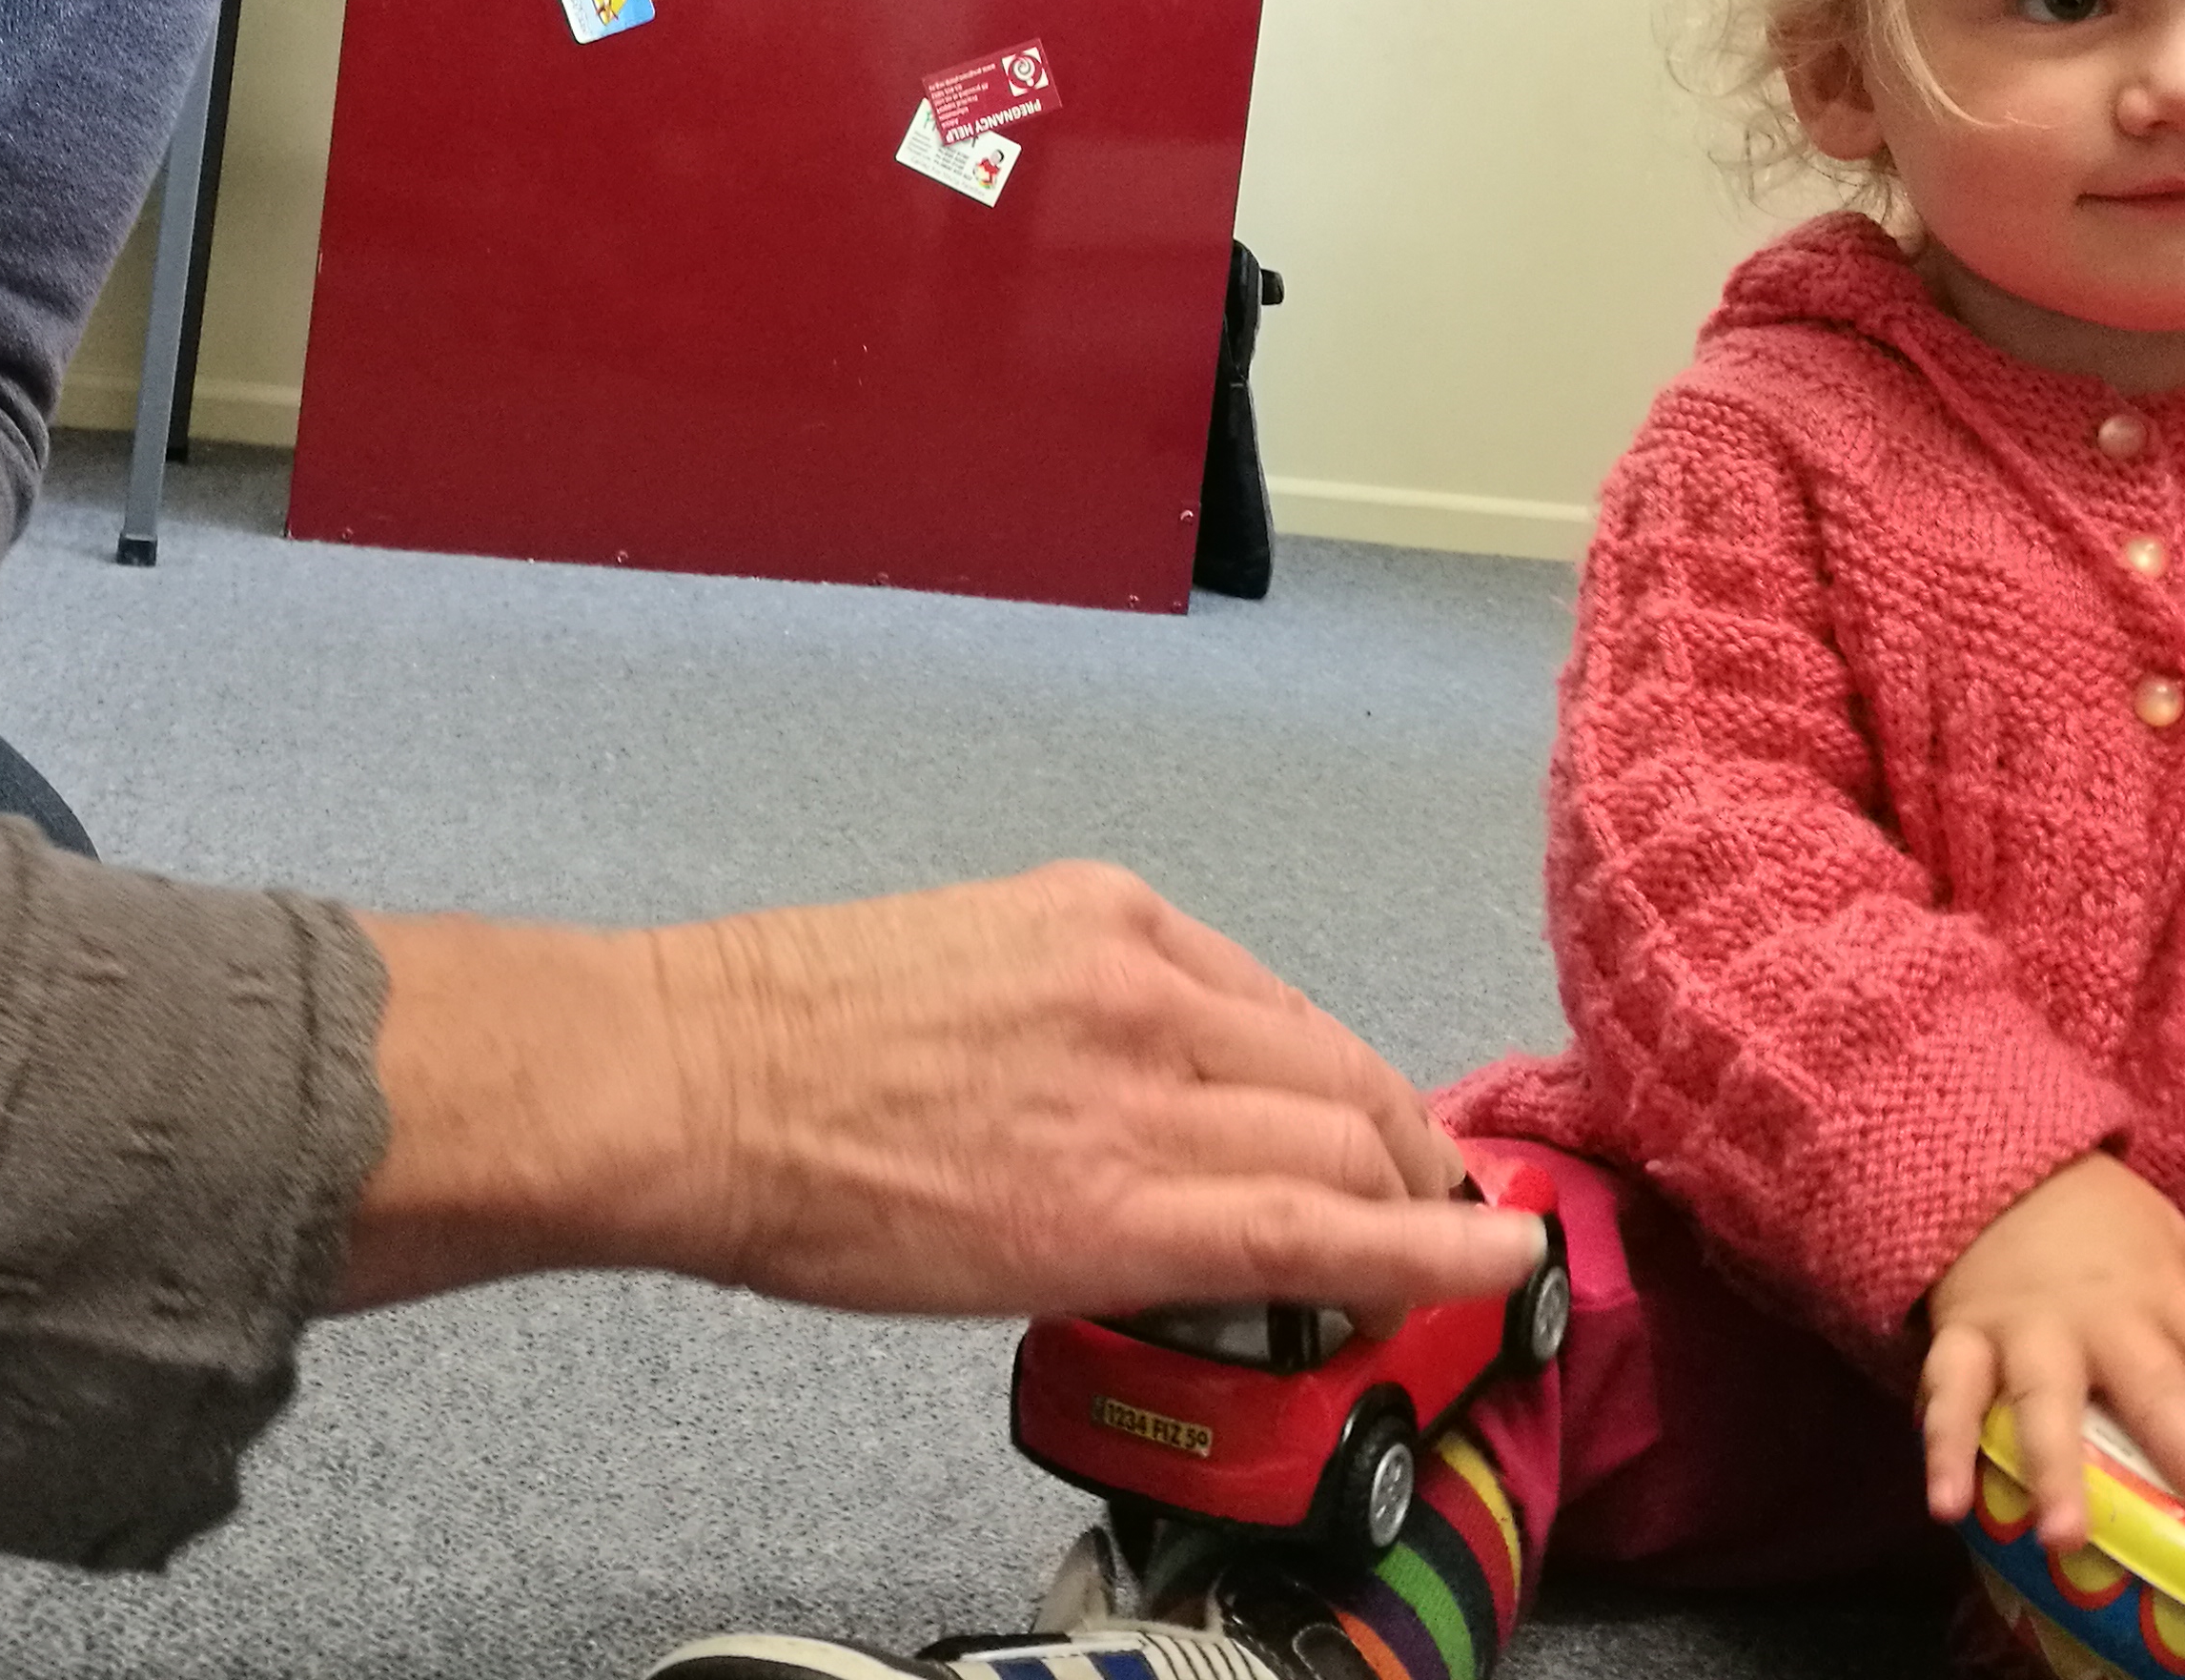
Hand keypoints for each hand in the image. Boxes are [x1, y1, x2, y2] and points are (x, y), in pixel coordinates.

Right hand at [333, 862, 1545, 1322]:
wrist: (693, 1081)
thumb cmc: (778, 1037)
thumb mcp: (960, 968)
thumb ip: (1066, 1018)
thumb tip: (1115, 1102)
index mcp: (1108, 917)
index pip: (1277, 1008)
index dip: (1338, 1086)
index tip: (1367, 1133)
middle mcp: (1156, 983)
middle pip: (1336, 1074)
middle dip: (1398, 1149)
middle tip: (1427, 1211)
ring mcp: (1152, 1086)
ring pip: (1347, 1145)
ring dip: (1410, 1207)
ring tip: (1443, 1259)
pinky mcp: (1132, 1201)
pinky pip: (1322, 1229)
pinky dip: (1430, 1252)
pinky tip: (1492, 1267)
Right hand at [1919, 1152, 2184, 1553]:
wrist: (1983, 1154)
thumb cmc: (2087, 1209)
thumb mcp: (2166, 1229)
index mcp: (2163, 1296)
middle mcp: (2102, 1321)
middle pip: (2155, 1392)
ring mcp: (2029, 1331)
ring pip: (2045, 1403)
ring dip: (2055, 1469)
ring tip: (2065, 1540)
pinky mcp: (1964, 1336)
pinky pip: (1951, 1394)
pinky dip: (1944, 1447)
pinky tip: (1947, 1506)